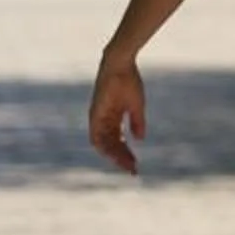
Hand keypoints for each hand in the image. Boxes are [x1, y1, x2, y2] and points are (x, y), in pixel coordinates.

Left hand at [88, 55, 146, 174]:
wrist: (120, 65)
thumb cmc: (129, 81)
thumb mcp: (136, 105)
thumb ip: (137, 122)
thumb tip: (140, 139)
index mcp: (113, 118)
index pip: (118, 141)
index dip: (126, 153)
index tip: (135, 165)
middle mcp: (104, 120)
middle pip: (111, 145)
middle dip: (122, 158)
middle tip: (133, 169)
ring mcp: (99, 118)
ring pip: (103, 144)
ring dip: (114, 155)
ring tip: (127, 164)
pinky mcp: (95, 114)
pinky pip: (96, 136)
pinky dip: (104, 147)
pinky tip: (114, 154)